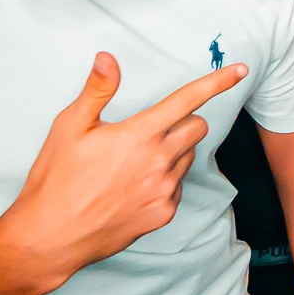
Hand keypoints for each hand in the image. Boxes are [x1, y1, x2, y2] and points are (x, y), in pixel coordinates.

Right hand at [0, 54, 244, 285]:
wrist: (51, 236)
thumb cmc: (56, 179)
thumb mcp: (69, 127)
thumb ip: (96, 90)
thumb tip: (108, 58)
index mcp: (139, 135)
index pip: (188, 100)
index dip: (217, 81)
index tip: (241, 69)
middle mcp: (159, 162)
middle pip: (197, 127)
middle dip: (183, 121)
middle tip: (149, 129)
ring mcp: (164, 190)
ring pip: (188, 157)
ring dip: (173, 151)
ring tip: (132, 162)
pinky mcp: (164, 214)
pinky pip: (177, 187)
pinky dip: (164, 181)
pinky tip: (133, 187)